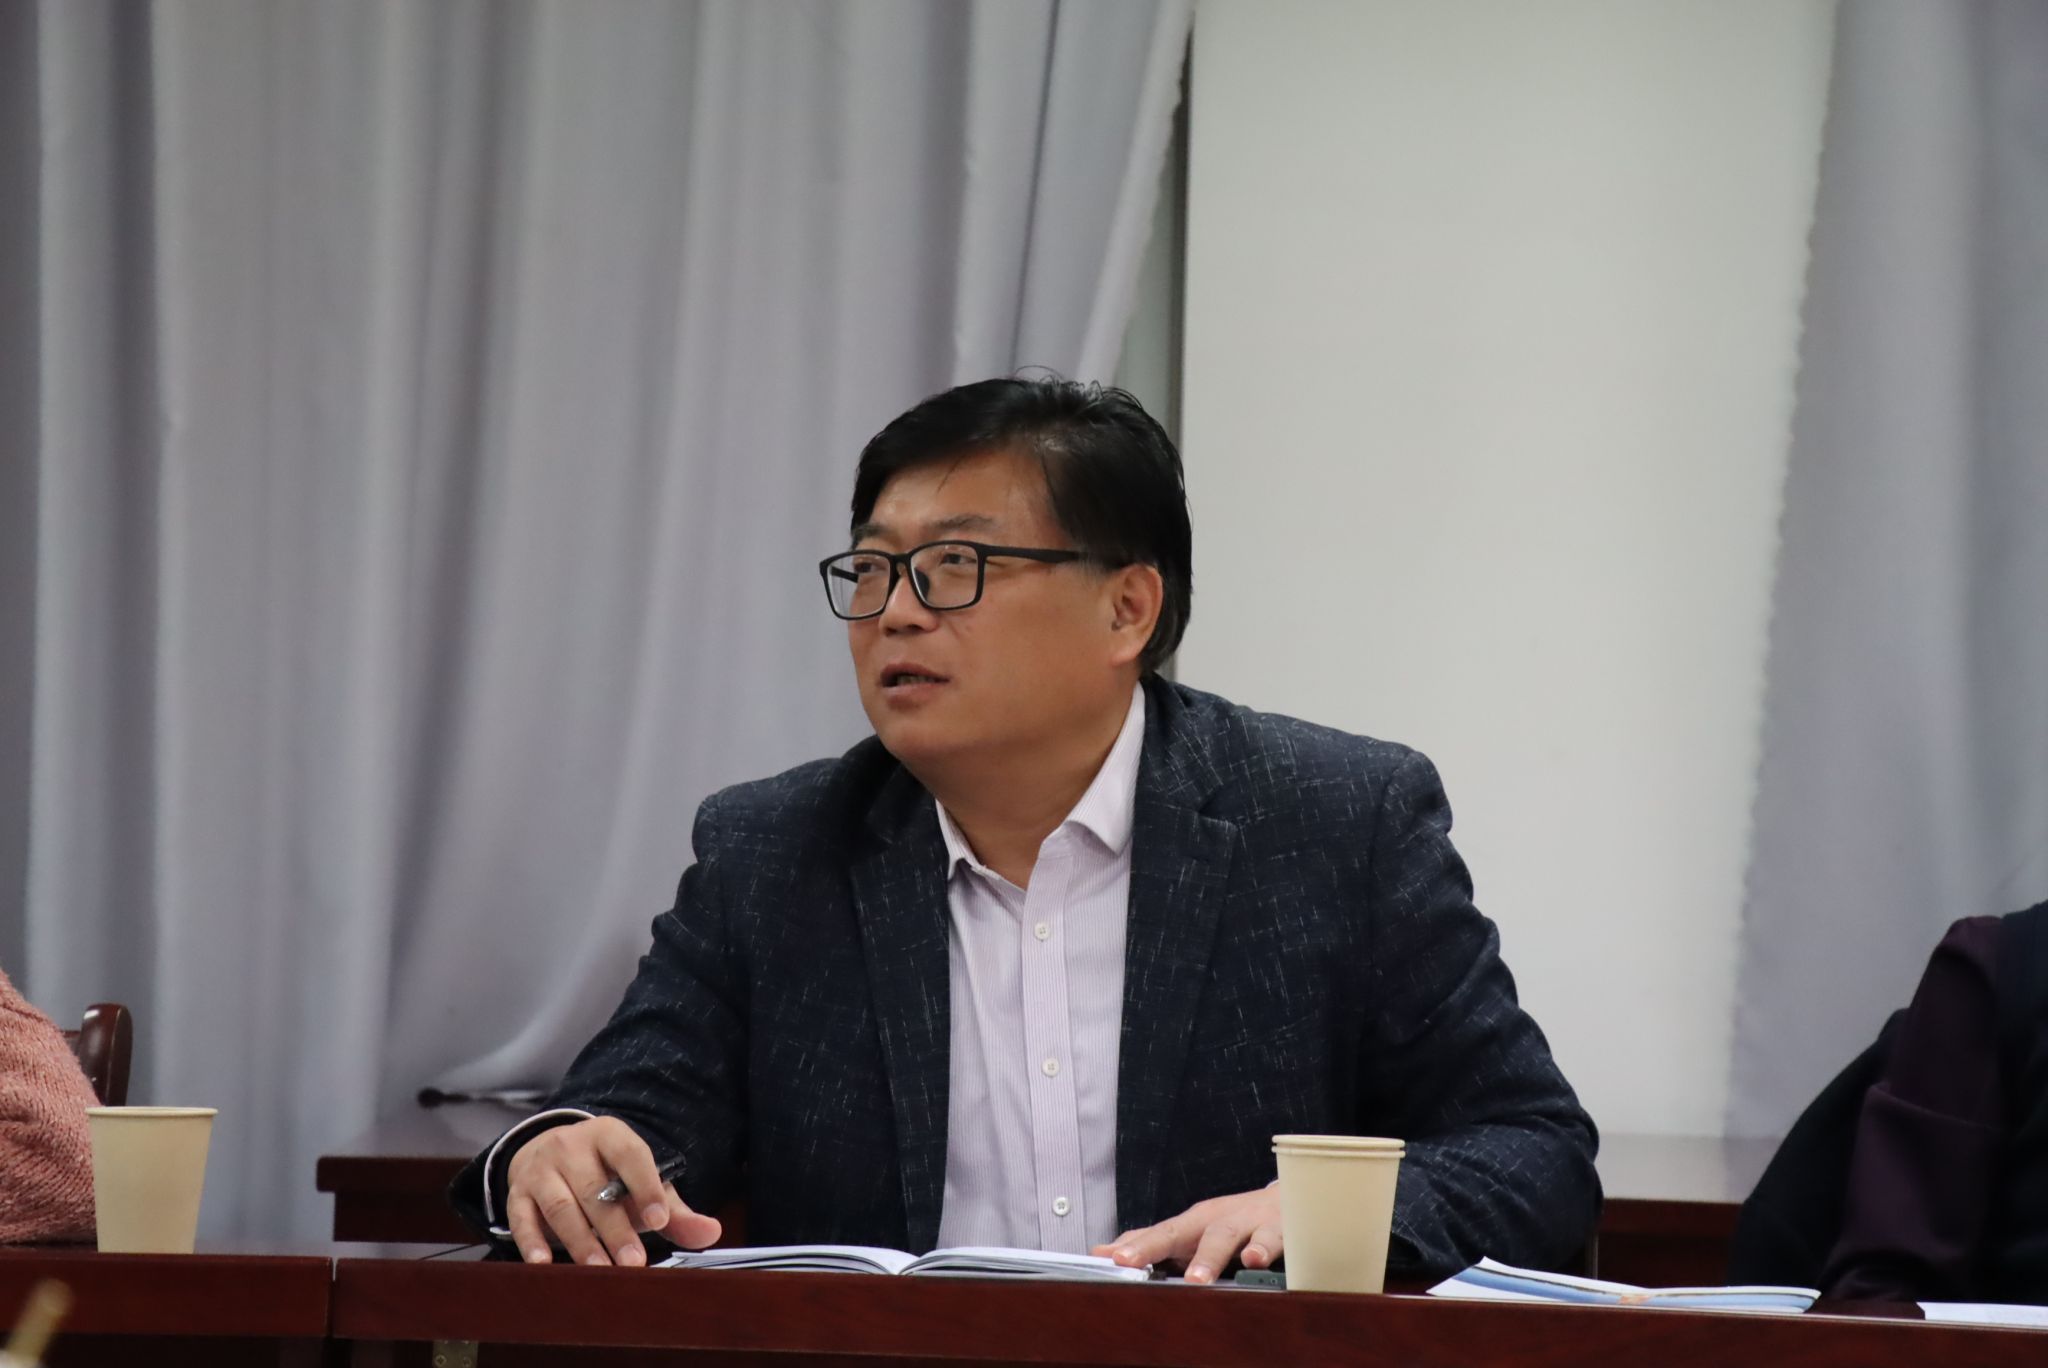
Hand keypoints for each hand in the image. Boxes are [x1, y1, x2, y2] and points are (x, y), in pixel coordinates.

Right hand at [504, 1116, 721, 1266]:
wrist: (548, 1154)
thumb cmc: (605, 1175)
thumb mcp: (639, 1183)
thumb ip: (673, 1210)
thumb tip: (711, 1232)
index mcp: (609, 1135)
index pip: (630, 1155)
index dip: (645, 1186)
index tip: (659, 1221)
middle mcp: (571, 1146)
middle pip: (593, 1189)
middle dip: (614, 1228)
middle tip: (633, 1262)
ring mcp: (541, 1168)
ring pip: (560, 1205)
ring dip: (579, 1241)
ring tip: (598, 1271)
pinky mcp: (517, 1191)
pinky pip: (521, 1216)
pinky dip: (531, 1241)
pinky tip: (543, 1264)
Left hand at [1093, 1186, 1281, 1283]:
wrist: (1290, 1200)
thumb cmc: (1235, 1222)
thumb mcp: (1194, 1230)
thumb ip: (1151, 1241)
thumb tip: (1104, 1249)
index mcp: (1193, 1223)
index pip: (1157, 1234)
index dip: (1134, 1246)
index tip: (1109, 1257)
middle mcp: (1215, 1220)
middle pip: (1181, 1231)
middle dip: (1155, 1246)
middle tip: (1132, 1263)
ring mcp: (1246, 1224)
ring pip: (1224, 1237)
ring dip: (1208, 1257)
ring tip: (1196, 1278)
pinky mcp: (1279, 1230)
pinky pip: (1271, 1240)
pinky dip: (1263, 1250)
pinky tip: (1254, 1261)